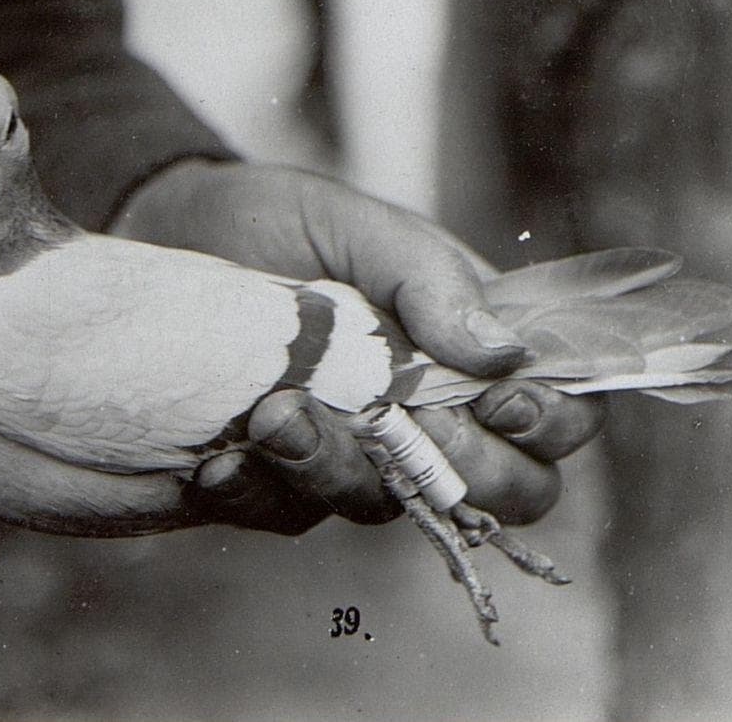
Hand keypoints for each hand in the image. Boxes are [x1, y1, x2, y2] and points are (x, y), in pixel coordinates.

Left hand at [112, 159, 605, 532]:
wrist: (170, 228)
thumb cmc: (280, 218)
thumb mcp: (358, 224)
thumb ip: (431, 278)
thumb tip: (504, 353)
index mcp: (472, 348)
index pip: (561, 414)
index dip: (552, 424)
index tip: (501, 400)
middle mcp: (429, 412)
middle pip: (507, 490)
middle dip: (468, 470)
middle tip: (405, 419)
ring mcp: (357, 450)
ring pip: (392, 508)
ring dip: (338, 470)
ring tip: (277, 413)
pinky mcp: (279, 474)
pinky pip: (288, 513)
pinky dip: (256, 491)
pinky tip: (219, 461)